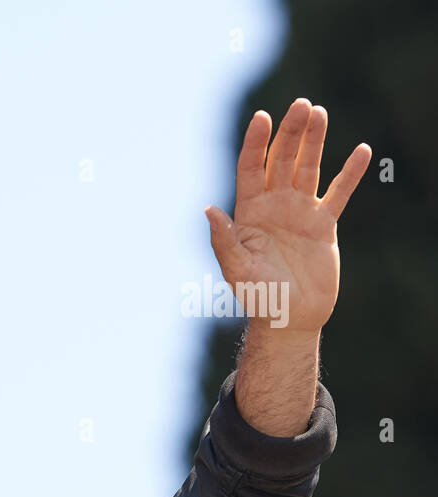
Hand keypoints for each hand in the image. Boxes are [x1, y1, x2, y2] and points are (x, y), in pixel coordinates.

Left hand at [205, 98, 369, 335]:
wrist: (288, 318)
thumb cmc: (257, 297)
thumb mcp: (237, 269)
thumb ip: (224, 240)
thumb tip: (209, 209)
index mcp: (249, 213)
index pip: (251, 169)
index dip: (255, 143)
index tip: (262, 117)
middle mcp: (273, 206)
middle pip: (281, 160)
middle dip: (290, 133)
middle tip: (301, 105)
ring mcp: (300, 212)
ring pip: (308, 168)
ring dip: (314, 141)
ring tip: (320, 112)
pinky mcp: (324, 224)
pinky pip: (339, 193)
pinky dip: (350, 174)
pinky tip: (362, 151)